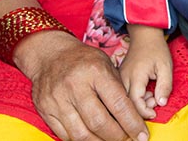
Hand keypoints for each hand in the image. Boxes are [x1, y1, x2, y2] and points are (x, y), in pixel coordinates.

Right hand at [14, 30, 148, 140]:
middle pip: (99, 123)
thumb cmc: (84, 60)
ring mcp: (58, 99)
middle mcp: (75, 85)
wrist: (50, 54)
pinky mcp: (45, 109)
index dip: (132, 124)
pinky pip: (65, 135)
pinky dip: (81, 140)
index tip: (142, 135)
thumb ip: (118, 90)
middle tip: (127, 139)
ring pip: (81, 134)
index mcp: (95, 71)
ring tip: (110, 140)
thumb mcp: (106, 65)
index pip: (118, 104)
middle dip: (117, 137)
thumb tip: (134, 119)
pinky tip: (92, 138)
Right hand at [119, 25, 173, 119]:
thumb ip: (165, 86)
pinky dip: (134, 97)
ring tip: (151, 94)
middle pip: (126, 103)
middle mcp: (123, 78)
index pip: (135, 102)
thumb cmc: (156, 49)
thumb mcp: (166, 66)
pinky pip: (123, 93)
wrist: (144, 35)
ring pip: (123, 99)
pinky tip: (145, 91)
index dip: (145, 112)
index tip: (156, 112)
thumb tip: (161, 104)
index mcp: (135, 76)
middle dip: (141, 108)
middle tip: (155, 100)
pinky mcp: (119, 77)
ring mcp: (119, 78)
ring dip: (138, 103)